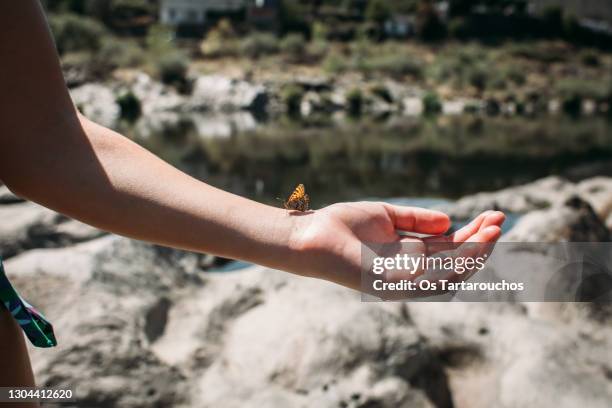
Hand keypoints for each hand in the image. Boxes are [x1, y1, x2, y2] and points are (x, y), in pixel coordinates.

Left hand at [290, 202, 504, 293]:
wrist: (311, 235)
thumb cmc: (344, 225)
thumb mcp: (387, 216)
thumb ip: (416, 220)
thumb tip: (449, 222)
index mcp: (410, 256)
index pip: (451, 249)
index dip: (474, 234)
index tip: (493, 215)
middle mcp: (410, 272)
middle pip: (455, 262)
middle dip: (481, 244)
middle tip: (500, 221)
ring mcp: (401, 282)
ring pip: (448, 275)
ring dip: (473, 255)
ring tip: (492, 232)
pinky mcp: (389, 286)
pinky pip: (425, 280)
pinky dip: (448, 264)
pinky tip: (464, 240)